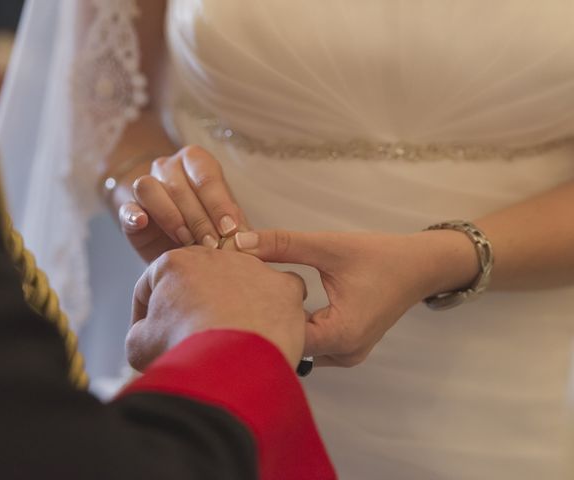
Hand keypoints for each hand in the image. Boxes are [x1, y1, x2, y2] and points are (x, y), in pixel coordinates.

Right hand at [118, 145, 247, 262]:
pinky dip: (134, 215)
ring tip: (186, 241)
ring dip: (170, 216)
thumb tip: (245, 238)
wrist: (181, 245)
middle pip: (180, 185)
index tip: (230, 229)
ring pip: (149, 188)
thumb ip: (236, 227)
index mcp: (197, 162)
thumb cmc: (211, 228)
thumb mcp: (228, 224)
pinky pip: (127, 207)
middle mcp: (169, 168)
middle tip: (212, 244)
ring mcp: (146, 186)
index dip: (219, 204)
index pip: (206, 176)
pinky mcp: (128, 209)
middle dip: (199, 218)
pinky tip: (143, 223)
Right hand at [126, 246, 307, 369]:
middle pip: (205, 279)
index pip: (159, 280)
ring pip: (245, 282)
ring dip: (239, 303)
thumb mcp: (138, 345)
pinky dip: (278, 310)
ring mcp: (254, 267)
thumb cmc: (184, 351)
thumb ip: (140, 330)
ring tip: (235, 337)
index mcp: (176, 263)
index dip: (151, 309)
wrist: (227, 366)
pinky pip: (284, 293)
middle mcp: (217, 256)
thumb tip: (147, 333)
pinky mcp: (284, 285)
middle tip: (196, 335)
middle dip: (199, 303)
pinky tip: (268, 329)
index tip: (155, 332)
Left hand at [234, 229, 478, 366]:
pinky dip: (296, 323)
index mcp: (341, 333)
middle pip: (289, 342)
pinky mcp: (346, 347)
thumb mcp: (328, 246)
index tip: (236, 291)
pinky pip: (312, 341)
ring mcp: (346, 354)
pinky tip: (281, 303)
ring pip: (299, 343)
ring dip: (281, 320)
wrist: (421, 266)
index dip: (257, 311)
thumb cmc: (380, 256)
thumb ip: (283, 245)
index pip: (283, 334)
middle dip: (266, 315)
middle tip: (239, 292)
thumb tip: (238, 242)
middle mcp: (344, 353)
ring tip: (257, 296)